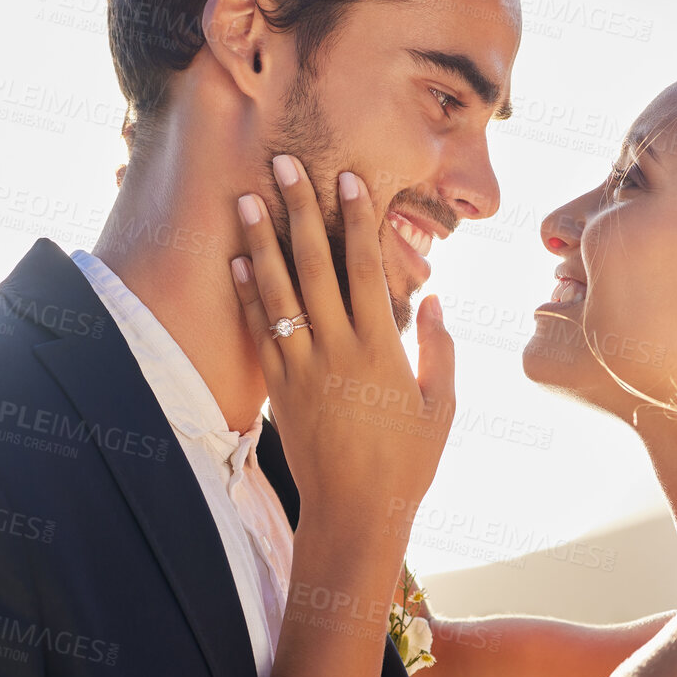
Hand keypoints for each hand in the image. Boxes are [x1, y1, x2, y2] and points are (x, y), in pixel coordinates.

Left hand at [230, 156, 454, 540]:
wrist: (355, 513)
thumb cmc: (407, 463)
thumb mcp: (440, 407)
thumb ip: (438, 350)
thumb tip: (433, 300)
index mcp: (380, 349)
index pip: (364, 269)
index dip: (355, 220)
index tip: (346, 179)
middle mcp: (337, 350)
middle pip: (314, 265)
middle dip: (300, 210)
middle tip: (284, 164)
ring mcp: (302, 368)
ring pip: (277, 292)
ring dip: (261, 242)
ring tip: (247, 199)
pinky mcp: (279, 388)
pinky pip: (259, 331)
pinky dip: (247, 295)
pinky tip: (236, 262)